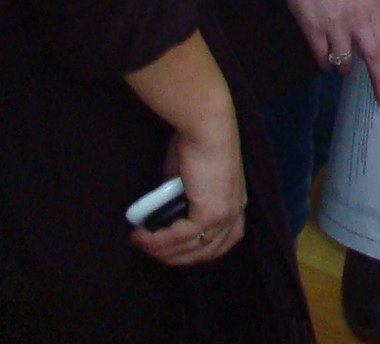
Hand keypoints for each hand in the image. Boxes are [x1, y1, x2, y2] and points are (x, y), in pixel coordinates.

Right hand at [132, 123, 244, 266]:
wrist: (206, 128)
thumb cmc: (196, 146)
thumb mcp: (189, 182)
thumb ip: (181, 202)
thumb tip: (160, 219)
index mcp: (235, 203)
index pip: (223, 243)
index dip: (197, 253)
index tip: (172, 252)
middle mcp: (235, 212)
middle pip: (206, 252)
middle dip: (174, 257)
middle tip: (148, 249)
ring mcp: (225, 214)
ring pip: (190, 248)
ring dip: (160, 250)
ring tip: (139, 241)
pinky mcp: (211, 213)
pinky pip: (180, 237)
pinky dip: (157, 240)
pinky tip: (140, 235)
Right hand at [273, 0, 379, 106]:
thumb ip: (368, 14)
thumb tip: (374, 41)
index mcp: (373, 6)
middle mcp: (358, 17)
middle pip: (374, 57)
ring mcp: (334, 24)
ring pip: (344, 61)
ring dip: (344, 69)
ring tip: (342, 68)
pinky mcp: (312, 28)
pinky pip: (321, 57)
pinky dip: (324, 63)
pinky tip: (325, 61)